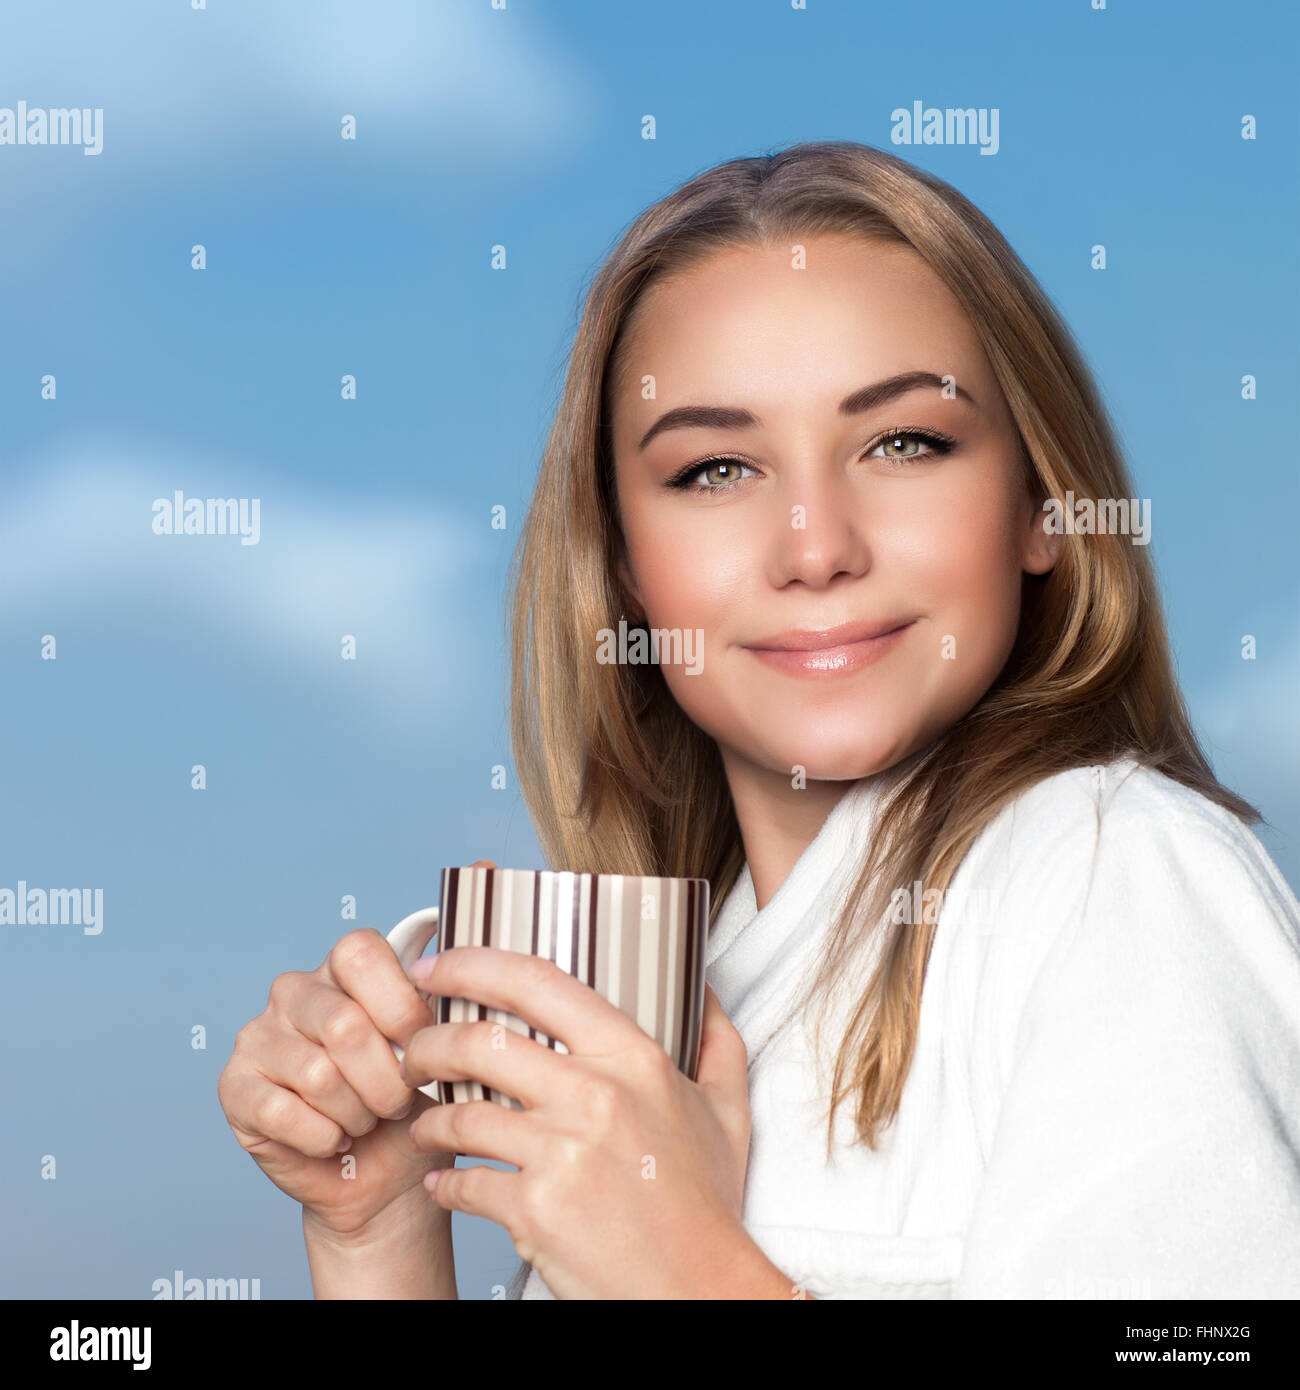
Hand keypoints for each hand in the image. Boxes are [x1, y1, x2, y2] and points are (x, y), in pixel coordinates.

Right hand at [217, 908, 468, 1238]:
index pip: (359, 952)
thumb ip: (469, 952)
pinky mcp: (235, 1088)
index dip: (398, 1006)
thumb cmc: (426, 1099)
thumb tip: (488, 861)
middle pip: (342, 1022)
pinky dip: (325, 1137)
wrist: (393, 1178)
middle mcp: (296, 989)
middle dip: (387, 1076)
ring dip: (359, 1111)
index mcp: (347, 965)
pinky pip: (284, 1112)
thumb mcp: (458, 1029)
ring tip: (369, 1118)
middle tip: (400, 1099)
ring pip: (319, 1073)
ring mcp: (258, 1036)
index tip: (423, 1043)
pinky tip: (337, 1139)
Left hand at [402, 947, 752, 1298]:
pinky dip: (444, 1185)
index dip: (473, 964)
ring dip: (429, 1120)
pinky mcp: (535, 1209)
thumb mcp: (726, 1110)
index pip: (538, 983)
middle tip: (414, 1053)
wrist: (698, 1288)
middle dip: (429, 1045)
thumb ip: (715, 1042)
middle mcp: (594, 1095)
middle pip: (479, 1043)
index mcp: (632, 1059)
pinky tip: (444, 1184)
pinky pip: (463, 1184)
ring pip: (460, 1114)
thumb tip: (702, 992)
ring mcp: (562, 1152)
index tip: (440, 966)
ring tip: (426, 1125)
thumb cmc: (706, 1204)